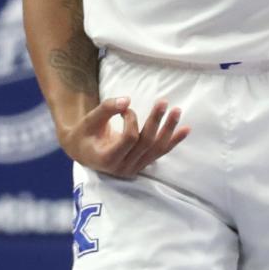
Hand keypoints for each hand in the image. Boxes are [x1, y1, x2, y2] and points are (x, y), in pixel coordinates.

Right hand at [59, 96, 188, 177]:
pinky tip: (186, 130)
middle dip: (155, 121)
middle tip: (163, 102)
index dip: (131, 120)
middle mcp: (123, 168)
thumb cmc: (85, 134)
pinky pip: (160, 153)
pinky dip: (173, 141)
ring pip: (156, 149)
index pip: (129, 139)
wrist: (82, 152)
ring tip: (177, 111)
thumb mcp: (90, 120)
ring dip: (168, 129)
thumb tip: (127, 100)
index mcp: (107, 159)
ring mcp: (134, 169)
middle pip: (146, 143)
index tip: (125, 109)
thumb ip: (107, 109)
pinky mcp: (141, 165)